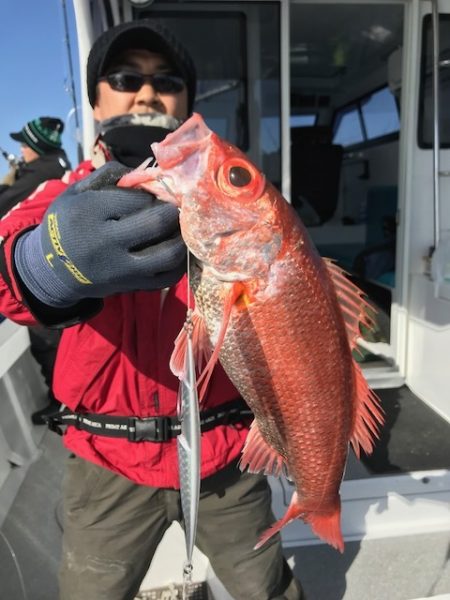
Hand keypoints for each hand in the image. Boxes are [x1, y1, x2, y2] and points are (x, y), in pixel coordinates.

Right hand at [14, 162, 185, 306]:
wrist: (52, 268)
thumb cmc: (67, 223)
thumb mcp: (76, 191)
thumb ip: (109, 175)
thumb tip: (147, 173)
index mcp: (89, 212)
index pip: (138, 198)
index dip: (154, 194)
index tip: (157, 195)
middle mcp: (106, 241)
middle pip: (157, 222)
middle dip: (174, 211)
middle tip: (177, 208)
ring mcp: (120, 268)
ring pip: (168, 254)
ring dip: (182, 238)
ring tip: (181, 228)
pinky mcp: (129, 286)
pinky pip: (166, 278)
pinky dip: (178, 264)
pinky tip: (176, 251)